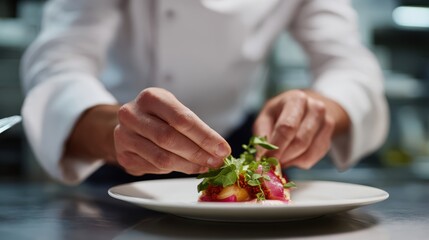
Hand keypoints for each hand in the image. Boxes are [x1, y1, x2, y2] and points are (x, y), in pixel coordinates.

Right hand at [114, 87, 230, 175]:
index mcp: (150, 97)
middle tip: (216, 162)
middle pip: (170, 139)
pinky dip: (173, 170)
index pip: (182, 119)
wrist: (129, 123)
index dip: (205, 136)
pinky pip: (154, 168)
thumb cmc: (158, 115)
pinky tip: (184, 166)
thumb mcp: (174, 110)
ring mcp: (124, 136)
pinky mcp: (123, 156)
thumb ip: (194, 127)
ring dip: (188, 166)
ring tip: (204, 167)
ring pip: (162, 158)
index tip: (222, 149)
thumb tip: (219, 150)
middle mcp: (132, 115)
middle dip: (198, 153)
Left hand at [253, 90, 349, 168]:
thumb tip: (262, 159)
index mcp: (296, 99)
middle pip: (300, 142)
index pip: (287, 127)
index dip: (276, 147)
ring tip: (280, 158)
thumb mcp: (265, 118)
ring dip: (291, 161)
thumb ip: (262, 137)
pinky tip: (292, 156)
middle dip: (284, 157)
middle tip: (271, 162)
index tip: (267, 160)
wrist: (304, 109)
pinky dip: (299, 163)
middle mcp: (315, 109)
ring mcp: (326, 123)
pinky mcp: (328, 138)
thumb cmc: (279, 114)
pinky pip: (313, 158)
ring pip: (308, 153)